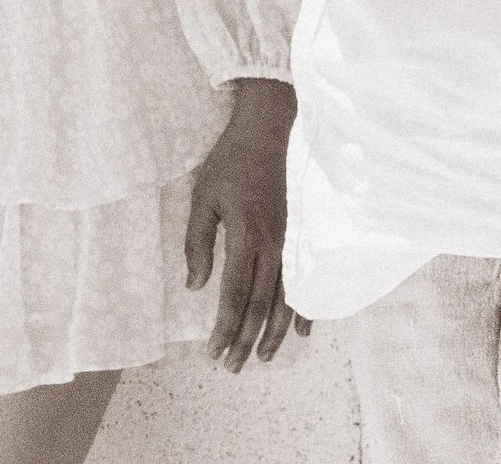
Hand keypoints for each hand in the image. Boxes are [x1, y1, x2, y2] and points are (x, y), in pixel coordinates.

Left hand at [188, 78, 306, 371]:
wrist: (266, 132)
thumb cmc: (229, 163)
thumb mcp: (202, 197)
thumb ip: (198, 242)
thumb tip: (195, 286)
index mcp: (246, 236)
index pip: (235, 294)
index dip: (225, 327)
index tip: (213, 352)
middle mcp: (272, 245)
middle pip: (262, 305)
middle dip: (246, 340)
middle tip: (231, 368)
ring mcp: (288, 242)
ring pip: (285, 299)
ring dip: (275, 334)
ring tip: (262, 359)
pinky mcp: (296, 237)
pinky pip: (303, 280)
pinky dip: (305, 309)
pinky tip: (304, 332)